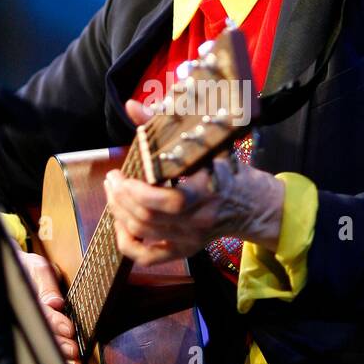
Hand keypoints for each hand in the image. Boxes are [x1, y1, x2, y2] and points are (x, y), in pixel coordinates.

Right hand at [12, 244, 81, 363]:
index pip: (41, 314)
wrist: (12, 269)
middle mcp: (25, 315)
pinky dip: (56, 356)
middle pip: (41, 334)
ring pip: (42, 344)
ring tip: (74, 363)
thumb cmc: (27, 268)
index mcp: (26, 299)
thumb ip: (46, 284)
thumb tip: (55, 302)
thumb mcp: (37, 267)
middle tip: (74, 353)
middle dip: (58, 345)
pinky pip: (44, 344)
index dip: (55, 323)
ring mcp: (28, 324)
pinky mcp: (35, 330)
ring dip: (59, 355)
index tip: (69, 329)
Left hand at [103, 98, 285, 266]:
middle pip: (149, 216)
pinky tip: (120, 224)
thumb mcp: (204, 144)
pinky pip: (148, 257)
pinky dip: (127, 243)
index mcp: (207, 191)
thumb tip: (132, 106)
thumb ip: (164, 126)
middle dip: (121, 197)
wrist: (251, 204)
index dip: (138, 191)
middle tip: (112, 178)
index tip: (123, 174)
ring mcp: (190, 239)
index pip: (170, 200)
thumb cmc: (226, 168)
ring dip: (119, 212)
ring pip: (144, 232)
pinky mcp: (184, 250)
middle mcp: (198, 220)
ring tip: (113, 192)